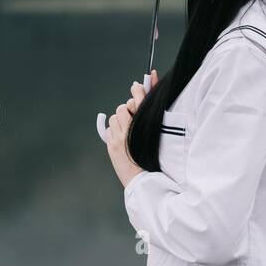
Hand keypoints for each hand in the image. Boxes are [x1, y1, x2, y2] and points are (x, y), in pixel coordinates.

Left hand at [106, 70, 157, 187]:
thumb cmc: (154, 159)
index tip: (141, 83)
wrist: (144, 182)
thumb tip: (146, 96)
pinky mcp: (111, 146)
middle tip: (134, 113)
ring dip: (120, 120)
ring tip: (128, 130)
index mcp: (144, 128)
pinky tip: (121, 136)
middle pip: (124, 107)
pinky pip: (109, 129)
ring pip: (115, 116)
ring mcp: (119, 139)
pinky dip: (114, 130)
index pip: (139, 101)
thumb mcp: (156, 135)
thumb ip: (151, 116)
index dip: (141, 90)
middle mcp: (130, 132)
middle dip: (128, 108)